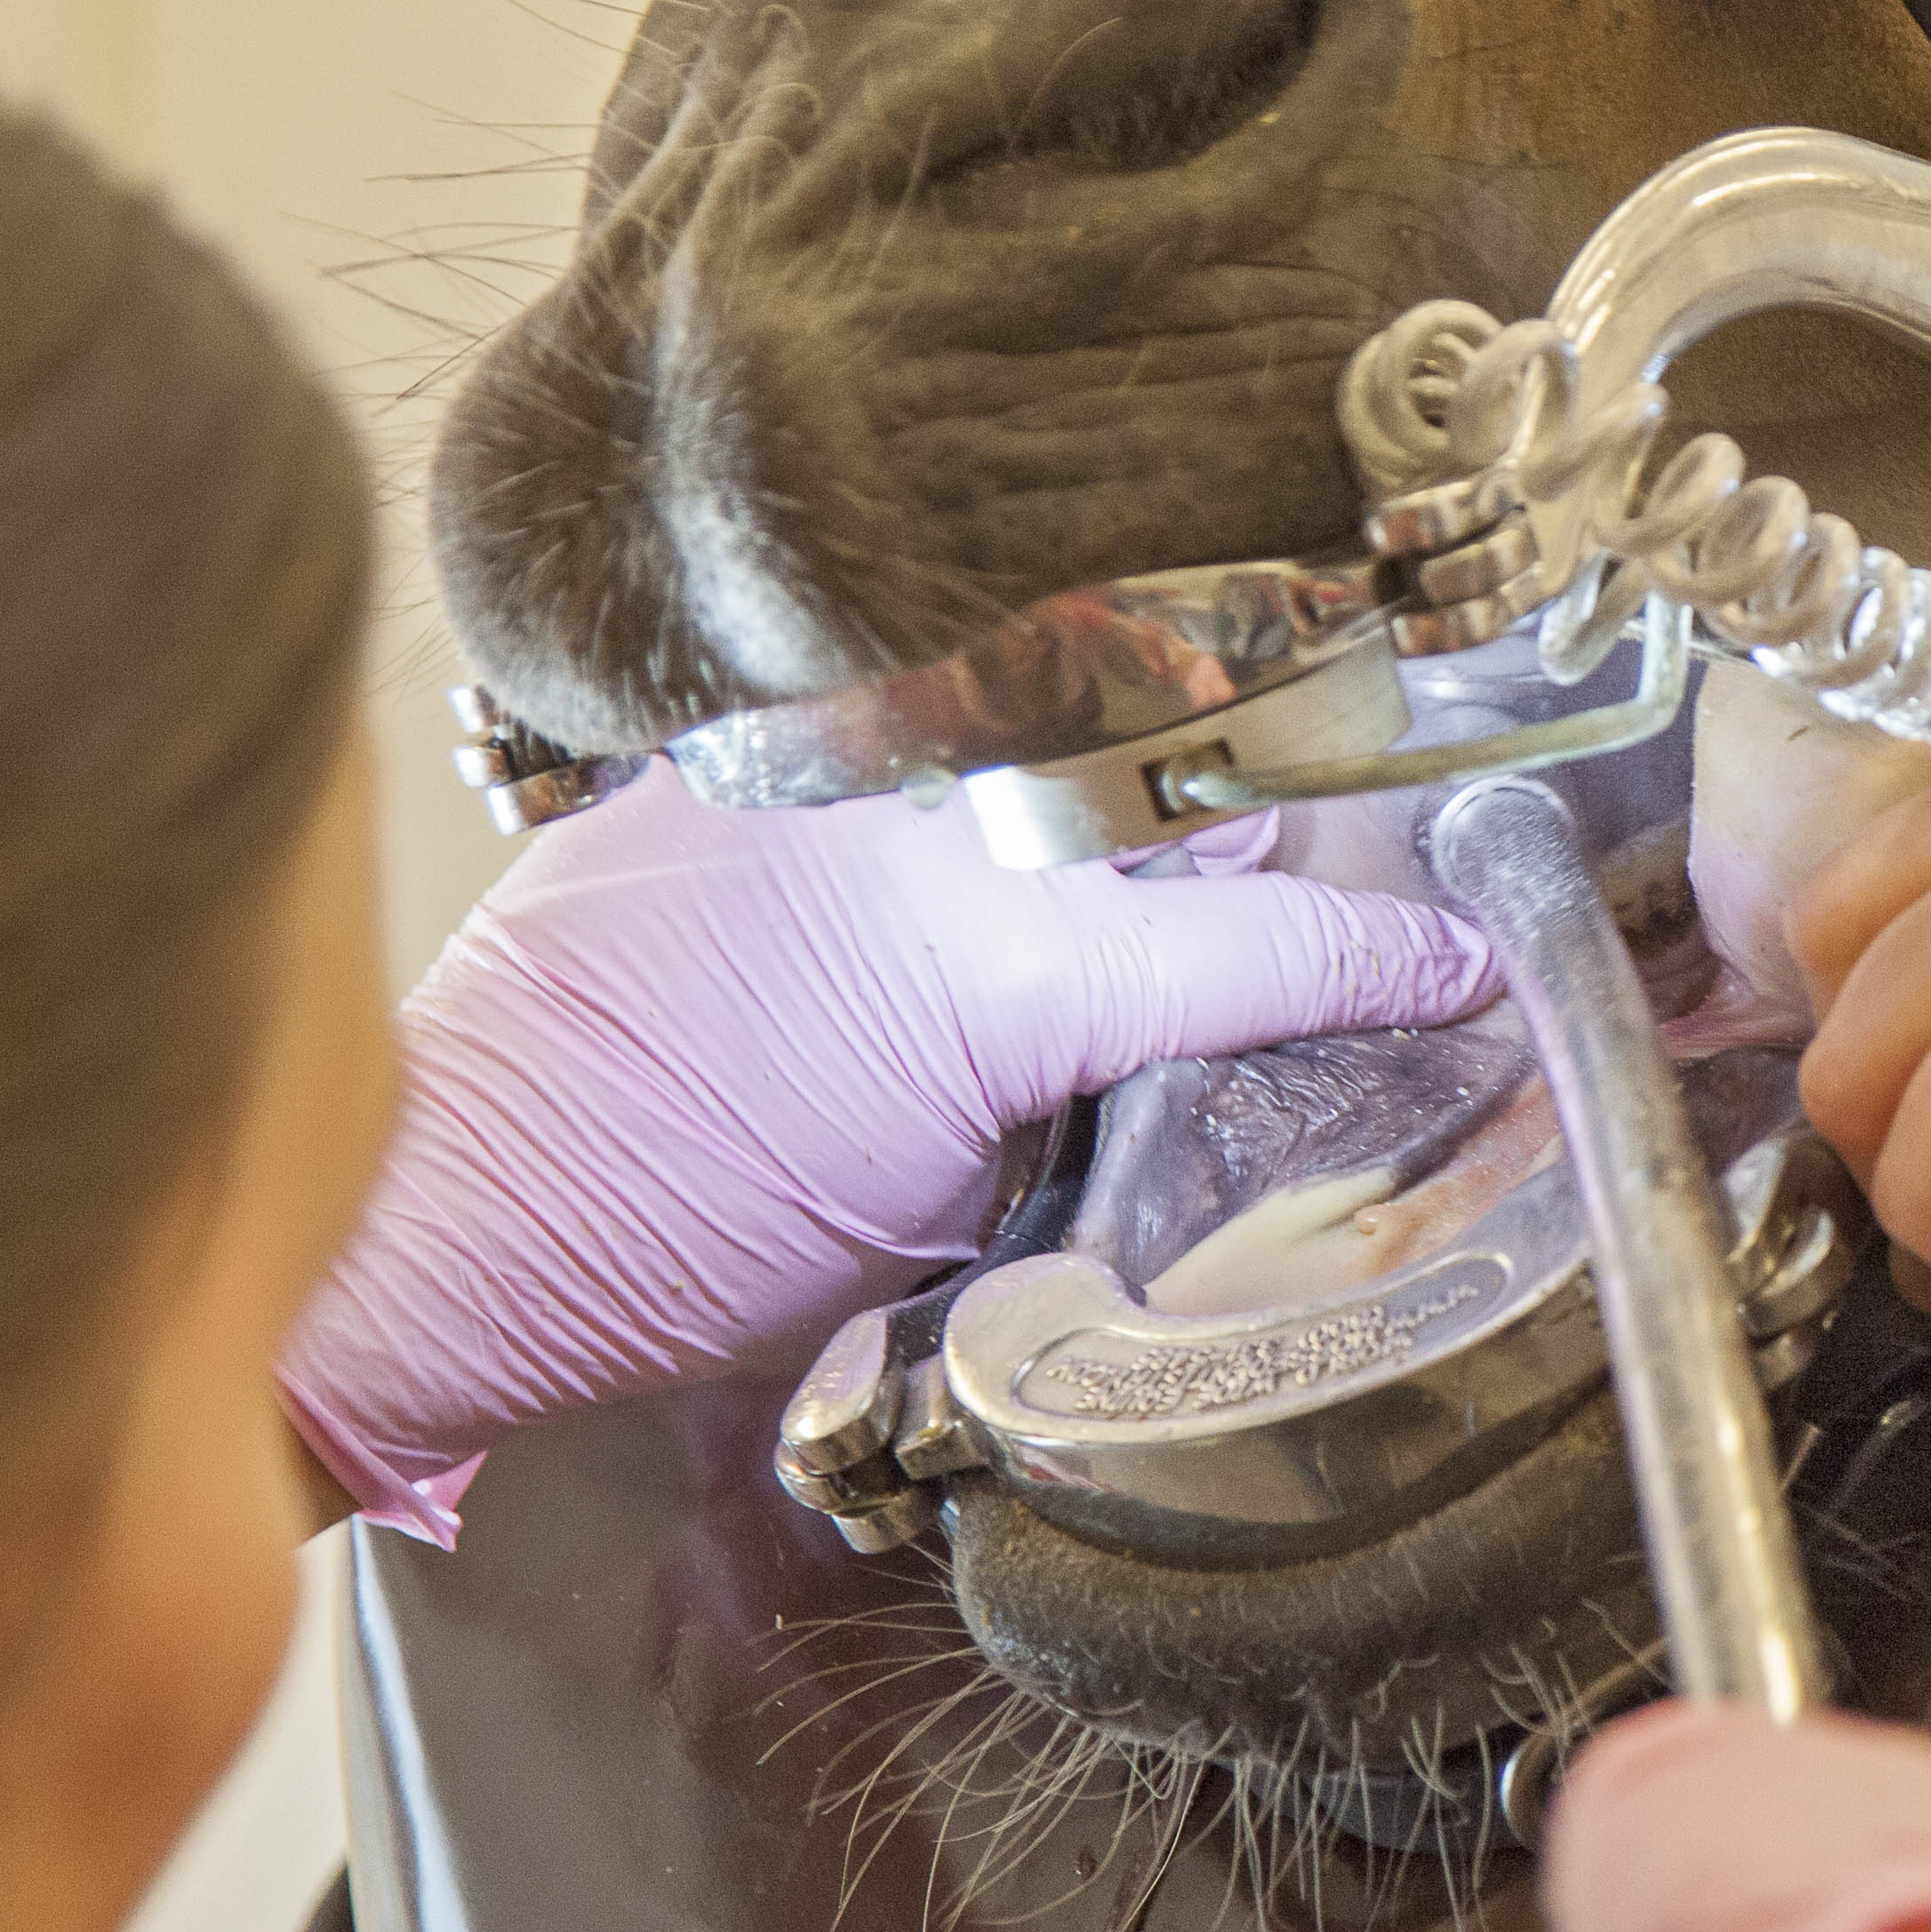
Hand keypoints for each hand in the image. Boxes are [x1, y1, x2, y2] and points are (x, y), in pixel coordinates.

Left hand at [281, 769, 1493, 1533]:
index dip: (1397, 954)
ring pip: (1057, 695)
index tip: (1466, 951)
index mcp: (1013, 977)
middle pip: (1185, 763)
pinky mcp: (738, 736)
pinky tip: (969, 792)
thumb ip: (1090, 1086)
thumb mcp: (950, 1204)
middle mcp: (936, 837)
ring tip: (1155, 782)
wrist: (463, 1195)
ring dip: (1124, 738)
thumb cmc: (678, 1235)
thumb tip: (1182, 1025)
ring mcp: (835, 763)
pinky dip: (965, 735)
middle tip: (1319, 826)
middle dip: (1271, 792)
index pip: (1271, 938)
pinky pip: (907, 697)